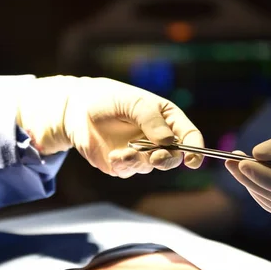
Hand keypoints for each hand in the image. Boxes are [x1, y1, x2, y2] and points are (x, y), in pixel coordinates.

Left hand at [16, 76, 203, 177]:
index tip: (193, 161)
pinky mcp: (123, 163)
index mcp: (166, 118)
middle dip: (167, 159)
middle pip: (173, 157)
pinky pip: (130, 171)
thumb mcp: (133, 102)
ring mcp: (140, 152)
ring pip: (151, 166)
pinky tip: (114, 156)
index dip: (195, 149)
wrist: (76, 109)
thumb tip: (169, 143)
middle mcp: (157, 137)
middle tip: (155, 158)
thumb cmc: (108, 98)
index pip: (188, 135)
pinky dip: (125, 165)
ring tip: (124, 152)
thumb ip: (151, 119)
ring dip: (141, 161)